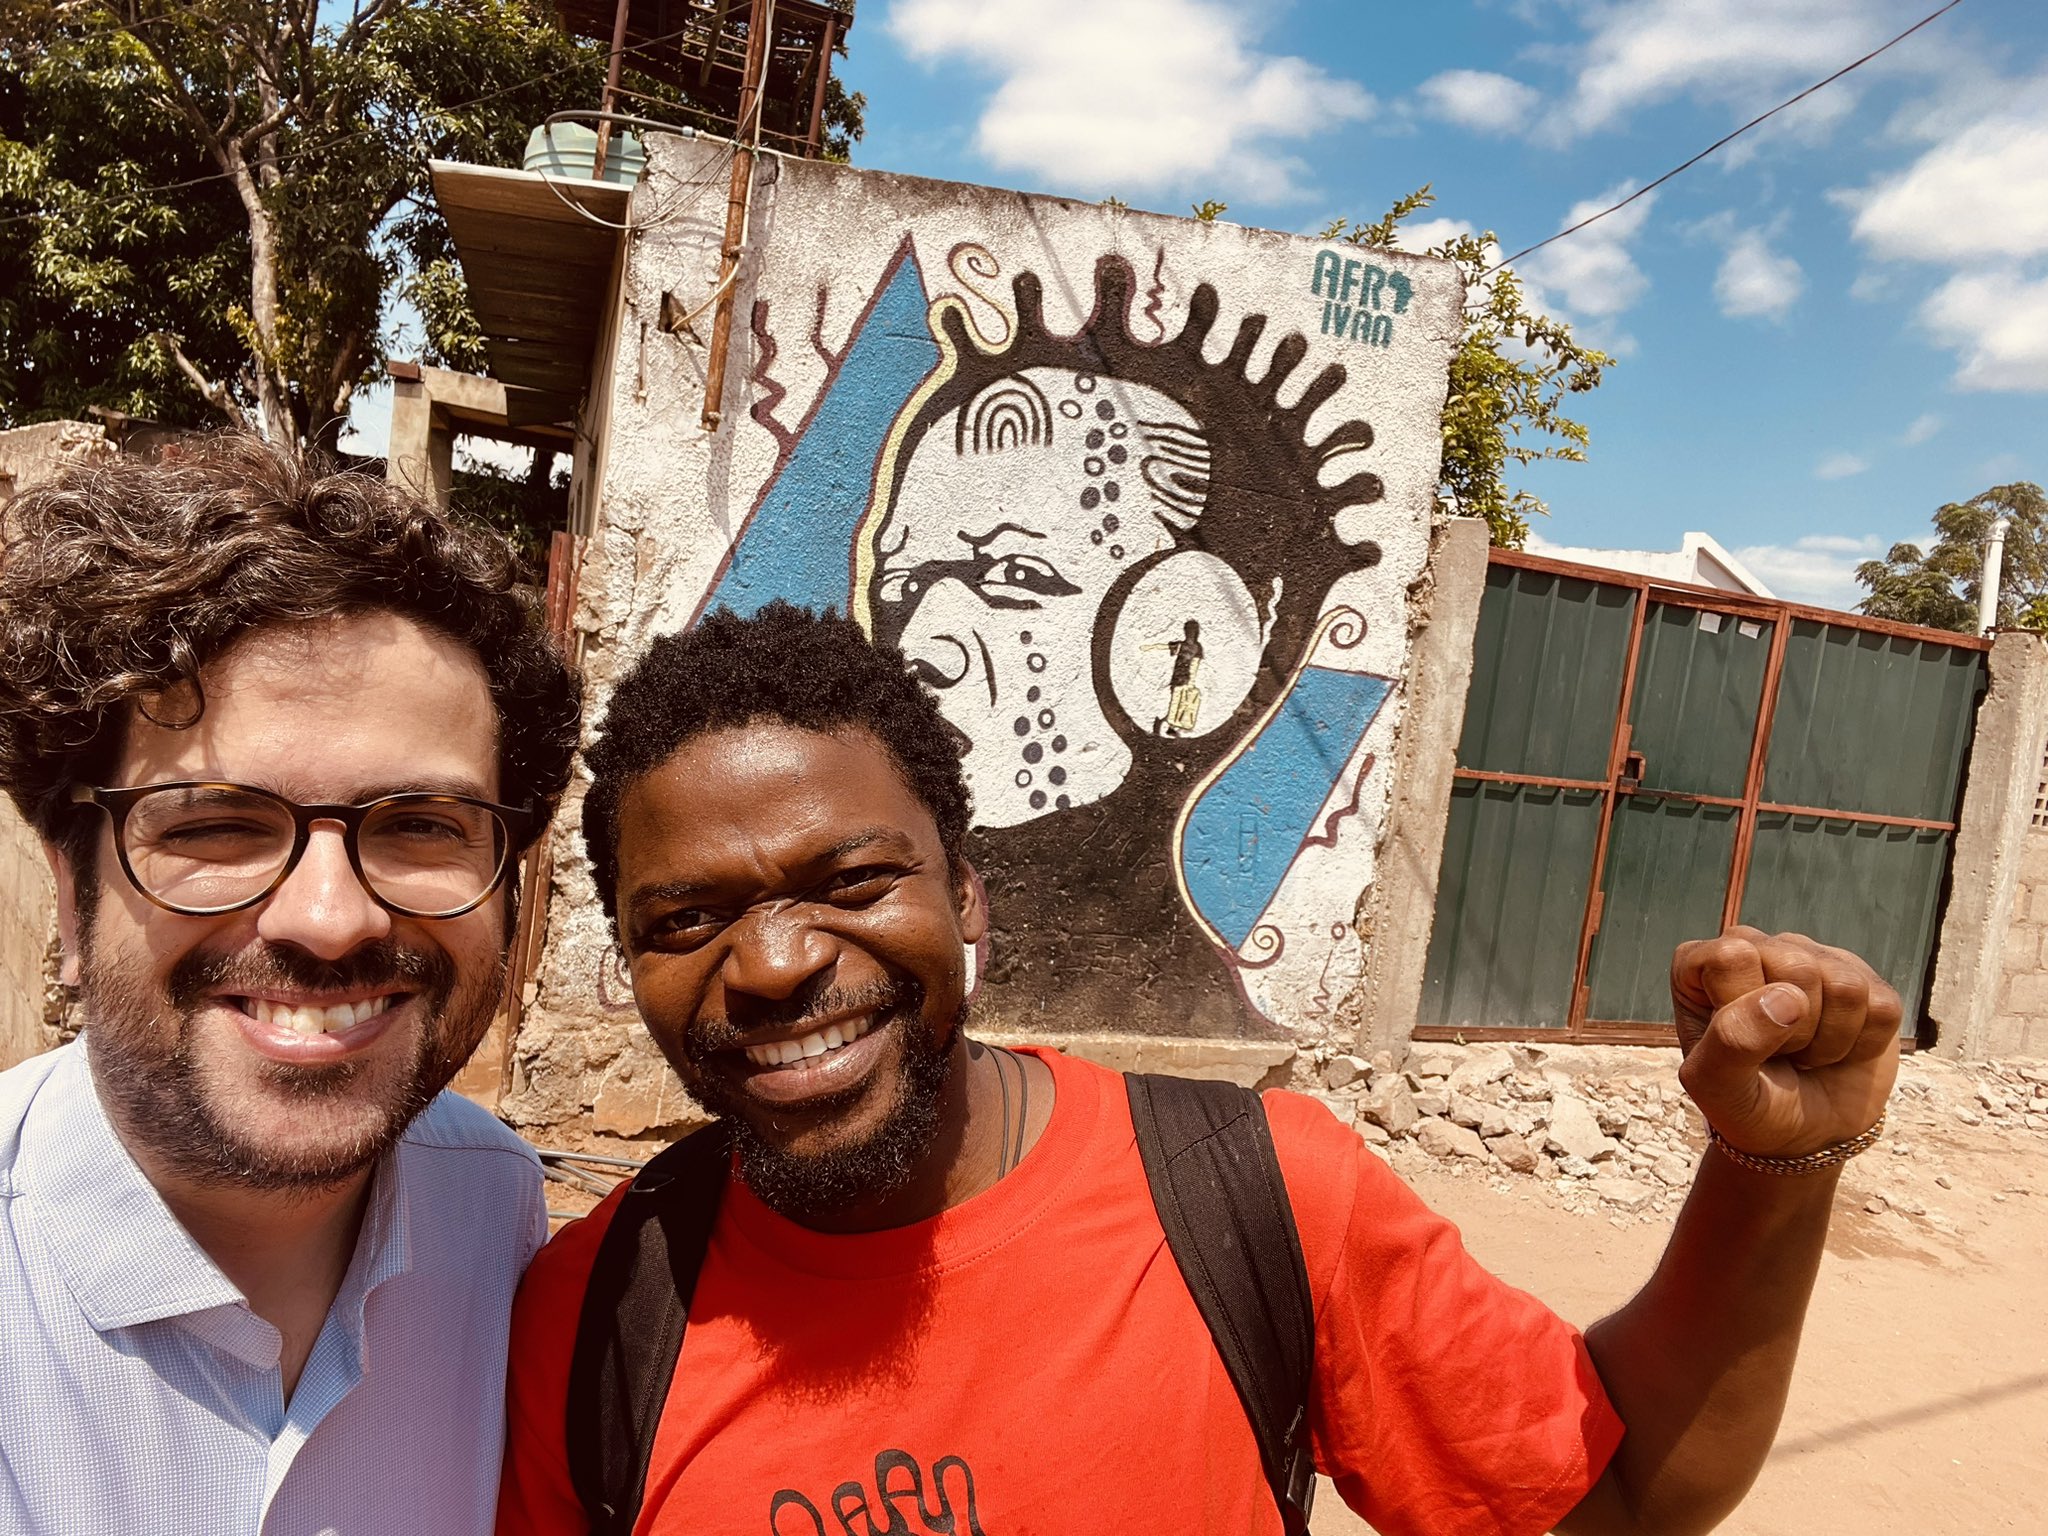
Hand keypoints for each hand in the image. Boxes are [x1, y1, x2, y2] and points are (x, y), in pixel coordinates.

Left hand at [1671, 927, 1900, 1160]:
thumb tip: (1787, 995)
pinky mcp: (1866, 982)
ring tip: (1805, 1052)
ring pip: (1845, 987)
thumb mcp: (1717, 1086)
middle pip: (1798, 969)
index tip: (1740, 1043)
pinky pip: (1883, 1007)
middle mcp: (1758, 947)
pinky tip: (1839, 1050)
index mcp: (1701, 963)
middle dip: (1794, 1032)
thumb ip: (1731, 1041)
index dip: (1745, 1011)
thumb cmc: (1746, 1102)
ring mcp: (1814, 959)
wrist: (1800, 1134)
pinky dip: (1863, 1045)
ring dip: (1829, 1041)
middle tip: (1779, 1053)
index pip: (1733, 956)